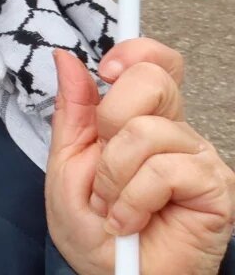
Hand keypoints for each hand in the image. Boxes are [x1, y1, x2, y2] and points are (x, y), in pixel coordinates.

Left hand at [46, 40, 234, 274]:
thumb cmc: (94, 230)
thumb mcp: (67, 164)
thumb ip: (72, 112)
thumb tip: (65, 58)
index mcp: (143, 120)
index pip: (156, 62)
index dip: (135, 51)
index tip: (106, 69)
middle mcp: (176, 133)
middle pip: (152, 80)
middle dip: (109, 120)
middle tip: (103, 165)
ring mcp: (198, 159)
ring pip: (148, 131)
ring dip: (113, 176)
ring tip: (113, 206)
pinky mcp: (216, 189)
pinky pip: (164, 170)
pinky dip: (133, 199)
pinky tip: (131, 220)